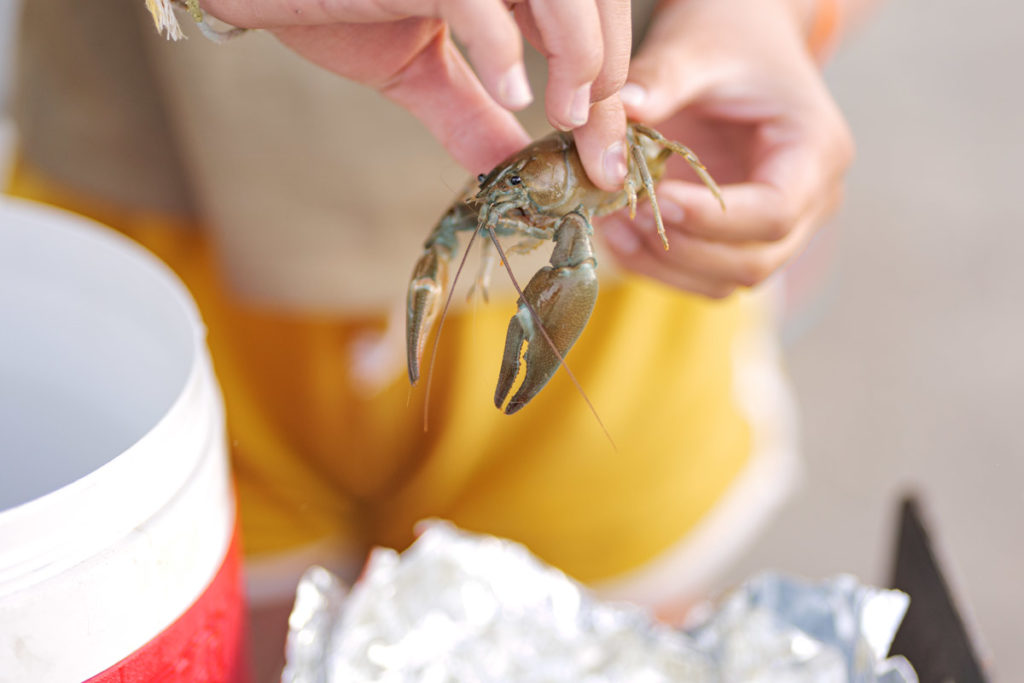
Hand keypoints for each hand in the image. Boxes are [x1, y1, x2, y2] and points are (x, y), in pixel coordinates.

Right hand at [201, 0, 631, 189]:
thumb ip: (470, 114)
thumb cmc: (328, 4)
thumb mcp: (417, 70)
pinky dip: (504, 46)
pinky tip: (514, 94)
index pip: (588, 19)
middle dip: (611, 80)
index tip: (604, 160)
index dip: (610, 88)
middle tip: (594, 148)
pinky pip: (480, 0)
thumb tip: (513, 169)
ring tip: (566, 119)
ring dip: (582, 56)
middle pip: (597, 1)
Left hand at [599, 0, 854, 297]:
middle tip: (623, 216)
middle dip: (682, 250)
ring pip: (727, 280)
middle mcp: (811, 199)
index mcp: (816, 151)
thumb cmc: (729, 36)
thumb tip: (620, 111)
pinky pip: (705, 274)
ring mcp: (779, 225)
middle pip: (754, 261)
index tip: (656, 199)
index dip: (711, 219)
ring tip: (612, 226)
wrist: (741, 37)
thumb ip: (661, 80)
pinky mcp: (741, 235)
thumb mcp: (695, 46)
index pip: (774, 213)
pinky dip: (660, 265)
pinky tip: (619, 233)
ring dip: (665, 266)